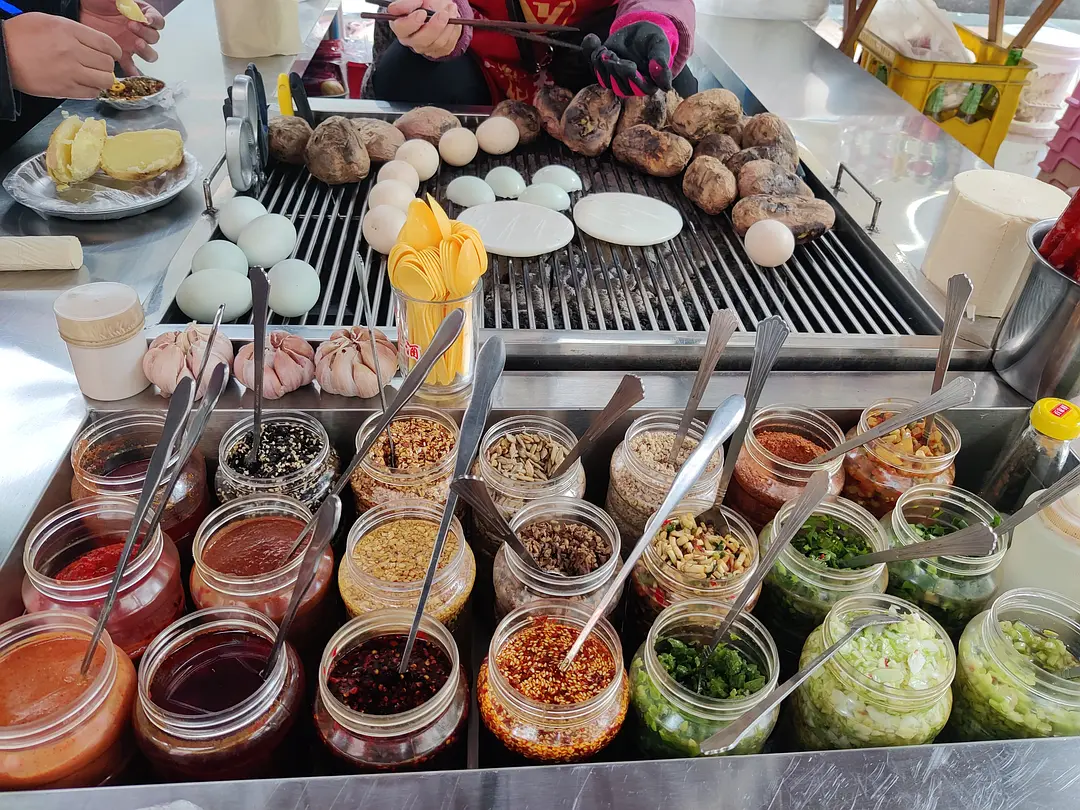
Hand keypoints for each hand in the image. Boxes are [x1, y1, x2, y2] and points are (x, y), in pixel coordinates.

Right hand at [4, 13, 120, 98]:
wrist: (2, 54)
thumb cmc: (21, 35)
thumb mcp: (49, 22)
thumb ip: (75, 32)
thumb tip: (95, 43)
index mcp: (70, 31)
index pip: (107, 44)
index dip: (115, 51)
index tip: (114, 55)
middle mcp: (73, 51)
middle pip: (108, 64)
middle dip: (107, 66)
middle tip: (99, 67)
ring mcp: (70, 72)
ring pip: (104, 80)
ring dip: (103, 80)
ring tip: (94, 77)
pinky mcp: (65, 89)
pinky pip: (92, 93)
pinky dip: (92, 90)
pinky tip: (85, 85)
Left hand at [80, 0, 163, 75]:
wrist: (79, 9)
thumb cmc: (96, 0)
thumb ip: (126, 1)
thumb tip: (134, 5)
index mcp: (140, 16)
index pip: (157, 21)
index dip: (154, 21)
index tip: (146, 19)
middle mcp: (139, 32)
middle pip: (154, 38)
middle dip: (146, 34)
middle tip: (132, 27)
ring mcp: (131, 45)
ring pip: (149, 54)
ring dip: (145, 50)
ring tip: (136, 44)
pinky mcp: (121, 55)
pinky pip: (132, 67)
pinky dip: (134, 72)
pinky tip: (133, 74)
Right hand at [388, 0, 461, 59]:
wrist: (437, 7)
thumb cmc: (423, 2)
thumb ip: (410, 2)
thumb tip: (412, 5)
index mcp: (400, 25)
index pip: (402, 28)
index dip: (412, 22)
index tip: (422, 13)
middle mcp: (410, 39)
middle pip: (421, 40)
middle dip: (434, 27)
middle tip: (443, 13)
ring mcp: (424, 47)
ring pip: (437, 43)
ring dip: (448, 25)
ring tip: (451, 9)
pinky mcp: (438, 50)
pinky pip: (448, 44)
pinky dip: (454, 30)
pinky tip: (454, 19)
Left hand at [582, 19, 674, 97]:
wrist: (640, 32)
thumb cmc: (653, 40)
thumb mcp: (660, 46)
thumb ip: (662, 62)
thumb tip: (665, 86)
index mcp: (649, 84)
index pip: (638, 88)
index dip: (630, 77)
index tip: (629, 64)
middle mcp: (632, 87)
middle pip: (619, 86)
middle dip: (613, 69)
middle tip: (612, 53)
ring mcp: (616, 80)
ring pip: (605, 80)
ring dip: (602, 64)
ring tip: (605, 49)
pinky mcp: (605, 72)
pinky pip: (595, 69)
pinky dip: (592, 56)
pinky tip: (595, 41)